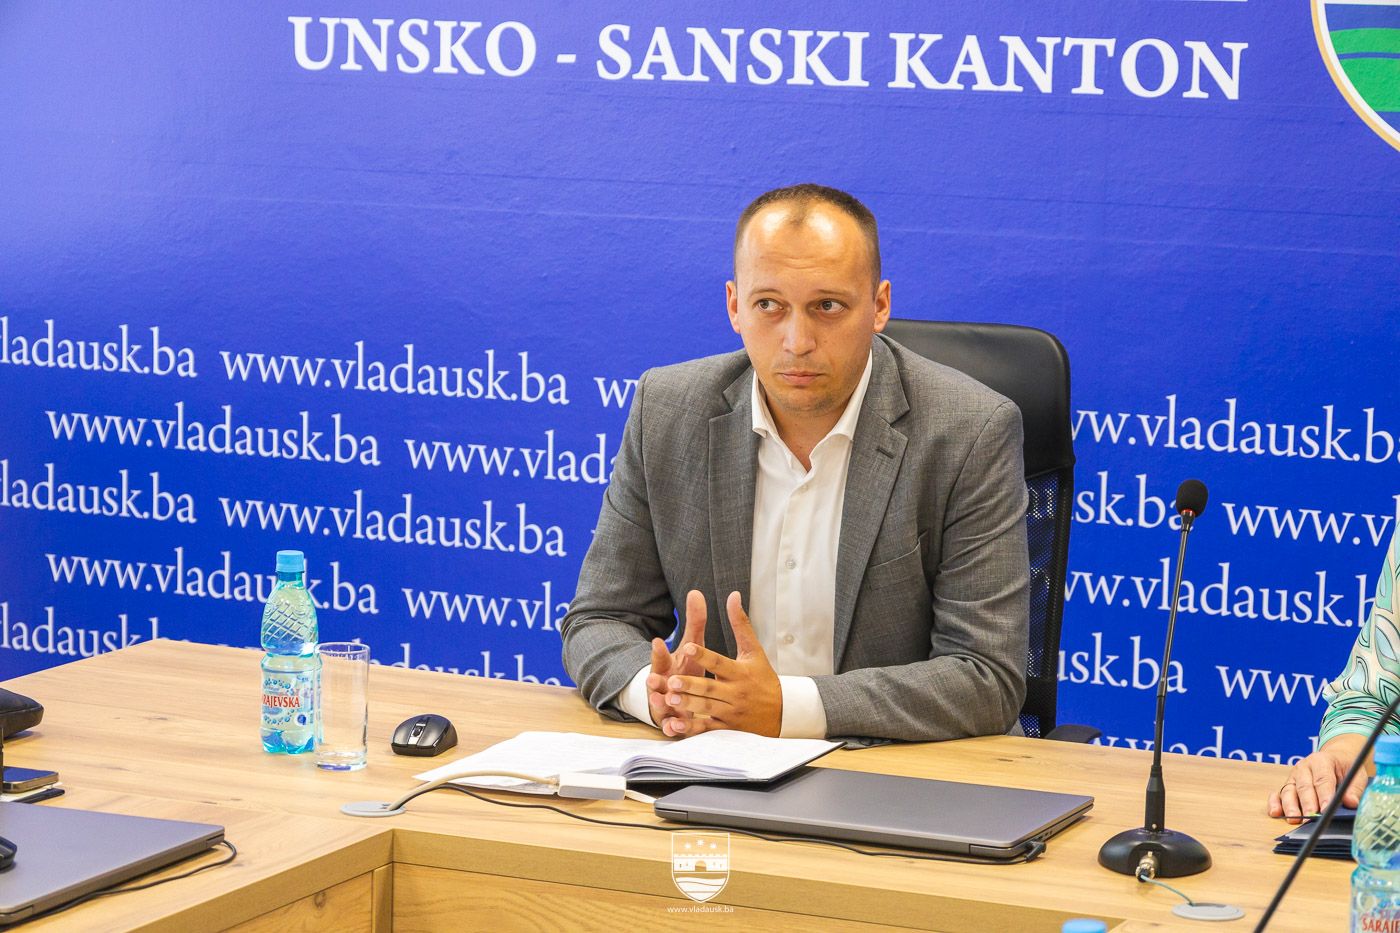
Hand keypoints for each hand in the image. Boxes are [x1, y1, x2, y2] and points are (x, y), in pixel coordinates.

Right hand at [644, 590, 707, 732]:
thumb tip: (697, 592)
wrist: (675, 696)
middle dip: (655, 680)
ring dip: (659, 703)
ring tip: (660, 702)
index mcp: (667, 665)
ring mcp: (665, 704)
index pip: (660, 657)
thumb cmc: (684, 668)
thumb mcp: (690, 645)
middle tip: (654, 678)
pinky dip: (670, 727)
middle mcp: (662, 684)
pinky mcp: (671, 721)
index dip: (659, 651)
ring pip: (660, 704)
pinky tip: (672, 729)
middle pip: (656, 681)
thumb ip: (694, 622)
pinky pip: (670, 725)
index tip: (659, 642)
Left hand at [661, 592, 782, 736]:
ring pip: (707, 708)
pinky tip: (677, 725)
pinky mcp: (727, 728)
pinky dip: (692, 729)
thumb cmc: (764, 678)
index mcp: (740, 672)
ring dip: (688, 704)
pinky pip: (708, 729)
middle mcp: (735, 693)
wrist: (782, 713)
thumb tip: (733, 595)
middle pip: (710, 688)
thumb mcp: (754, 650)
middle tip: (671, 679)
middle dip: (691, 685)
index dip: (703, 655)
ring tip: (669, 697)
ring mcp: (731, 712)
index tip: (687, 647)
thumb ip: (740, 624)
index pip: (719, 662)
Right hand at [1268, 734, 1368, 822]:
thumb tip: (1350, 802)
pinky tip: (1276, 813)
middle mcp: (1304, 767)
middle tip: (1311, 818)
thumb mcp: (1355, 775)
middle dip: (1307, 804)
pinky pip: (1278, 793)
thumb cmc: (1345, 768)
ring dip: (1291, 806)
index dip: (1324, 795)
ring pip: (1289, 791)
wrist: (1335, 758)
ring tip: (1295, 819)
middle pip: (1304, 786)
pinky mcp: (1288, 785)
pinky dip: (1275, 803)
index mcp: (1321, 761)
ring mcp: (1293, 776)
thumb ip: (1354, 789)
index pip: (1322, 779)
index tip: (1326, 809)